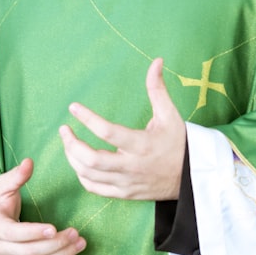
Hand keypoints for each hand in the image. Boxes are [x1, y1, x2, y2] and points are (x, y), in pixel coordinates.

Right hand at [0, 159, 85, 254]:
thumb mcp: (0, 187)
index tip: (54, 227)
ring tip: (80, 243)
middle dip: (55, 244)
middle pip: (30, 252)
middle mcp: (0, 249)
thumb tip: (29, 162)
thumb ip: (16, 176)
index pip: (14, 235)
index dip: (34, 233)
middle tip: (75, 233)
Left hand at [59, 58, 185, 200]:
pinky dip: (82, 175)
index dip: (87, 118)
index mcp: (142, 145)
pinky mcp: (124, 193)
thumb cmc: (178, 143)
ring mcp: (126, 182)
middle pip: (91, 160)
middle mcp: (132, 166)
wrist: (191, 178)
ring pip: (89, 175)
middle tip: (64, 129)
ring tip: (69, 143)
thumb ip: (158, 88)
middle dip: (71, 144)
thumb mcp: (170, 115)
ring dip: (73, 158)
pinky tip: (79, 162)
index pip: (108, 133)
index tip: (73, 107)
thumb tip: (156, 61)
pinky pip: (94, 188)